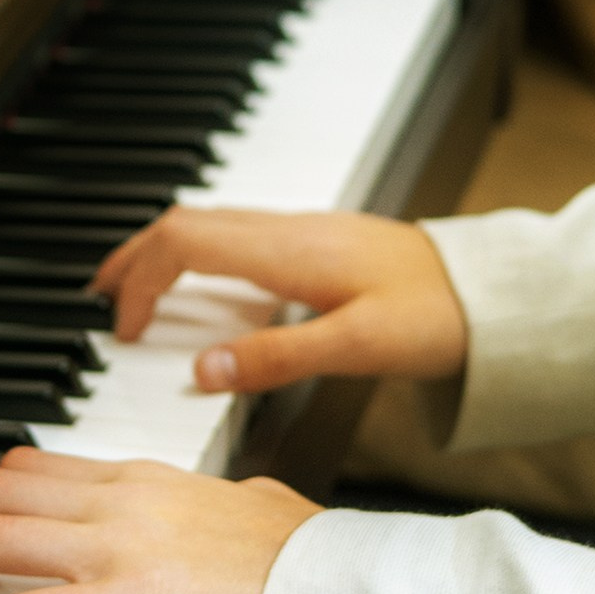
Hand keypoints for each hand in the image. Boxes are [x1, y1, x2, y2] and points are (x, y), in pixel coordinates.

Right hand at [95, 207, 467, 396]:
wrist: (494, 292)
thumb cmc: (437, 315)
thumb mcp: (357, 348)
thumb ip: (277, 358)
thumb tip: (201, 371)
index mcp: (288, 250)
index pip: (184, 241)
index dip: (140, 279)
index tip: (123, 329)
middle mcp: (288, 230)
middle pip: (185, 223)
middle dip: (133, 257)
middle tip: (100, 299)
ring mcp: (303, 231)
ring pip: (210, 224)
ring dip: (163, 253)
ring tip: (134, 291)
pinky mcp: (319, 243)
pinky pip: (238, 236)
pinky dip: (200, 257)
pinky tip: (204, 289)